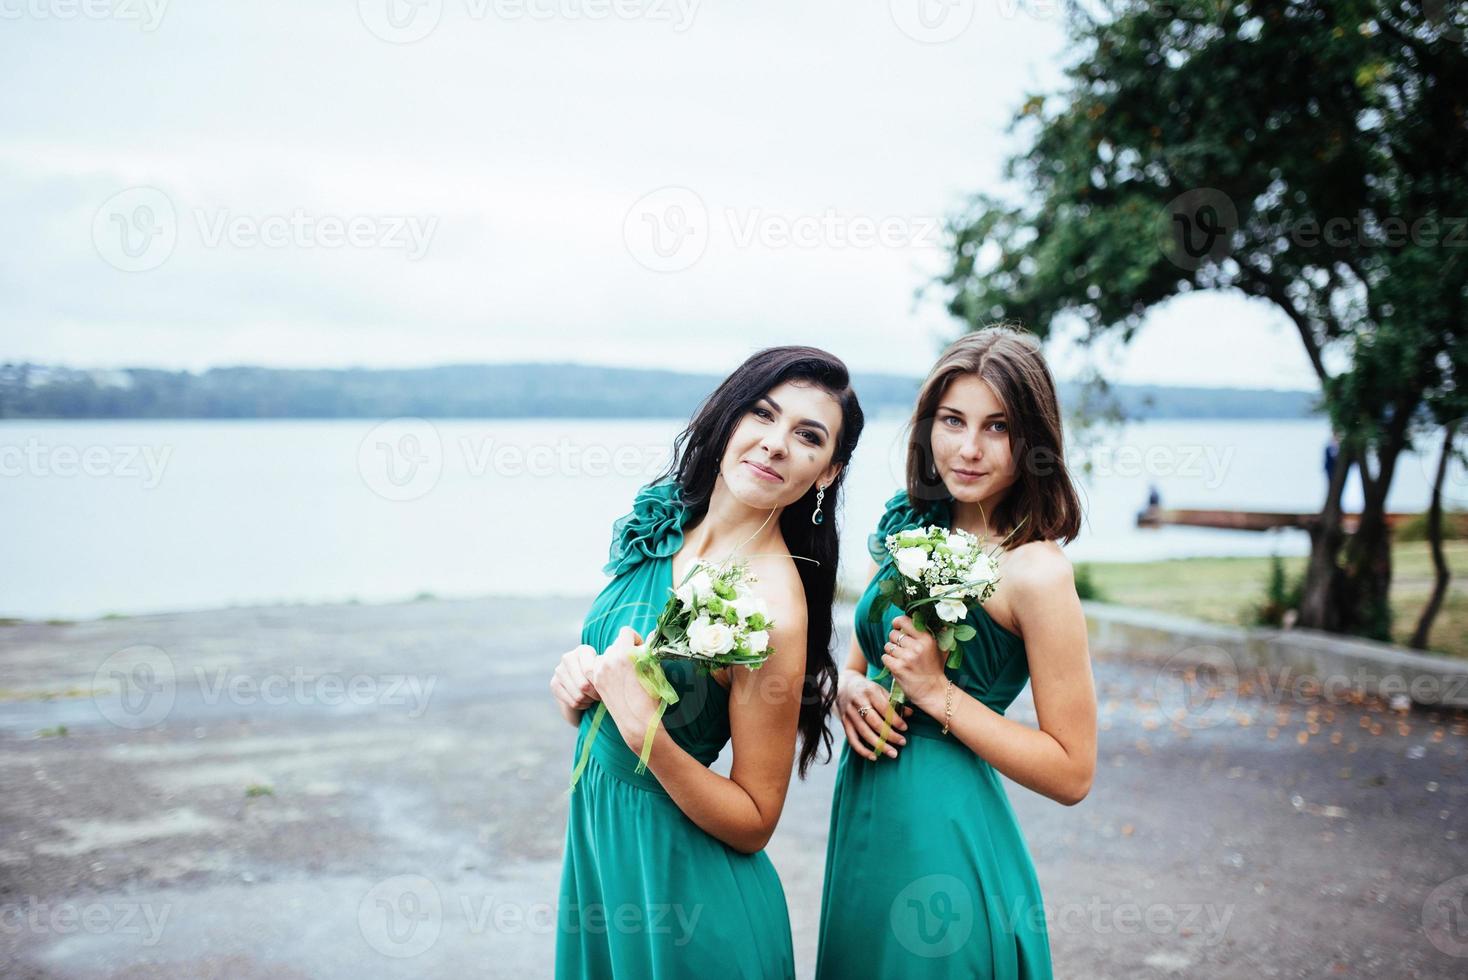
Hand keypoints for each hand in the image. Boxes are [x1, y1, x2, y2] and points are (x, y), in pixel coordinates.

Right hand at [550, 644, 599, 713]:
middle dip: (595, 695)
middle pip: (584, 686)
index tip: (606, 688)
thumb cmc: (600, 675)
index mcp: (583, 650)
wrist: (584, 686)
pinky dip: (581, 705)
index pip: (590, 672)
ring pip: (578, 696)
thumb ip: (606, 670)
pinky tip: (584, 700)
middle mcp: (568, 657)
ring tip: (593, 697)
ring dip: (589, 701)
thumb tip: (610, 675)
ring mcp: (559, 670)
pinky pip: (572, 702)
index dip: (599, 684)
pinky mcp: (554, 684)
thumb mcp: (605, 670)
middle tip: (600, 696)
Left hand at [589, 627, 661, 749]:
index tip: (640, 650)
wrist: (637, 721)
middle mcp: (609, 660)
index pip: (626, 632)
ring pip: (607, 654)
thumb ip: (649, 650)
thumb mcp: (654, 669)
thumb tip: (650, 634)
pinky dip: (606, 669)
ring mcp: (600, 671)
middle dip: (625, 650)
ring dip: (615, 659)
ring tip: (625, 675)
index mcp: (625, 654)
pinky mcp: (596, 680)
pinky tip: (616, 680)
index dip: (635, 639)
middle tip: (634, 665)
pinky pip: (600, 665)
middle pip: (616, 644)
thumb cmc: (651, 696)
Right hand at [836, 669, 912, 760]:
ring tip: (893, 753)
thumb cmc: (867, 690)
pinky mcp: (845, 723)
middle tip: (902, 742)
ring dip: (879, 745)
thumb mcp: (881, 690)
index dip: (895, 720)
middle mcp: (858, 702)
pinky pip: (853, 740)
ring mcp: (850, 714)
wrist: (843, 687)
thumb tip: (910, 714)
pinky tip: (874, 757)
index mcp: (870, 691)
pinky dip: (863, 750)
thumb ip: (894, 702)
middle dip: (890, 735)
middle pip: (874, 722)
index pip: (884, 708)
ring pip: (864, 733)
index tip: (905, 728)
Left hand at [881, 616, 946, 714]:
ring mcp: (907, 658)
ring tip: (901, 658)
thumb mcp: (941, 649)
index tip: (897, 627)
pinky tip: (897, 665)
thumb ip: (938, 634)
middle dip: (895, 640)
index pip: (904, 621)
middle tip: (902, 648)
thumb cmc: (936, 669)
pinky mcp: (898, 668)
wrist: (934, 692)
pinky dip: (888, 661)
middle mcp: (917, 646)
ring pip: (888, 646)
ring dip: (891, 652)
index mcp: (927, 639)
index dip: (897, 622)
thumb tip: (936, 621)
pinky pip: (885, 657)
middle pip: (893, 634)